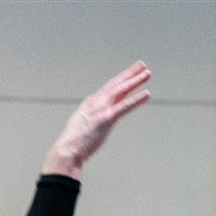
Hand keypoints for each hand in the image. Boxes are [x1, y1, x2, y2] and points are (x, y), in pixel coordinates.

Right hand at [44, 61, 151, 178]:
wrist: (67, 151)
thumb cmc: (73, 143)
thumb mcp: (81, 126)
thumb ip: (90, 119)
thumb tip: (94, 121)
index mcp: (90, 103)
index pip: (108, 88)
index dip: (120, 79)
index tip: (130, 73)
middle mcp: (96, 102)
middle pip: (116, 84)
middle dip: (129, 74)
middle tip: (142, 65)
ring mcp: (102, 109)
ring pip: (121, 90)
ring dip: (135, 81)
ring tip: (147, 74)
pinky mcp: (107, 119)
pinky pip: (125, 106)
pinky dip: (136, 99)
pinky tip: (147, 94)